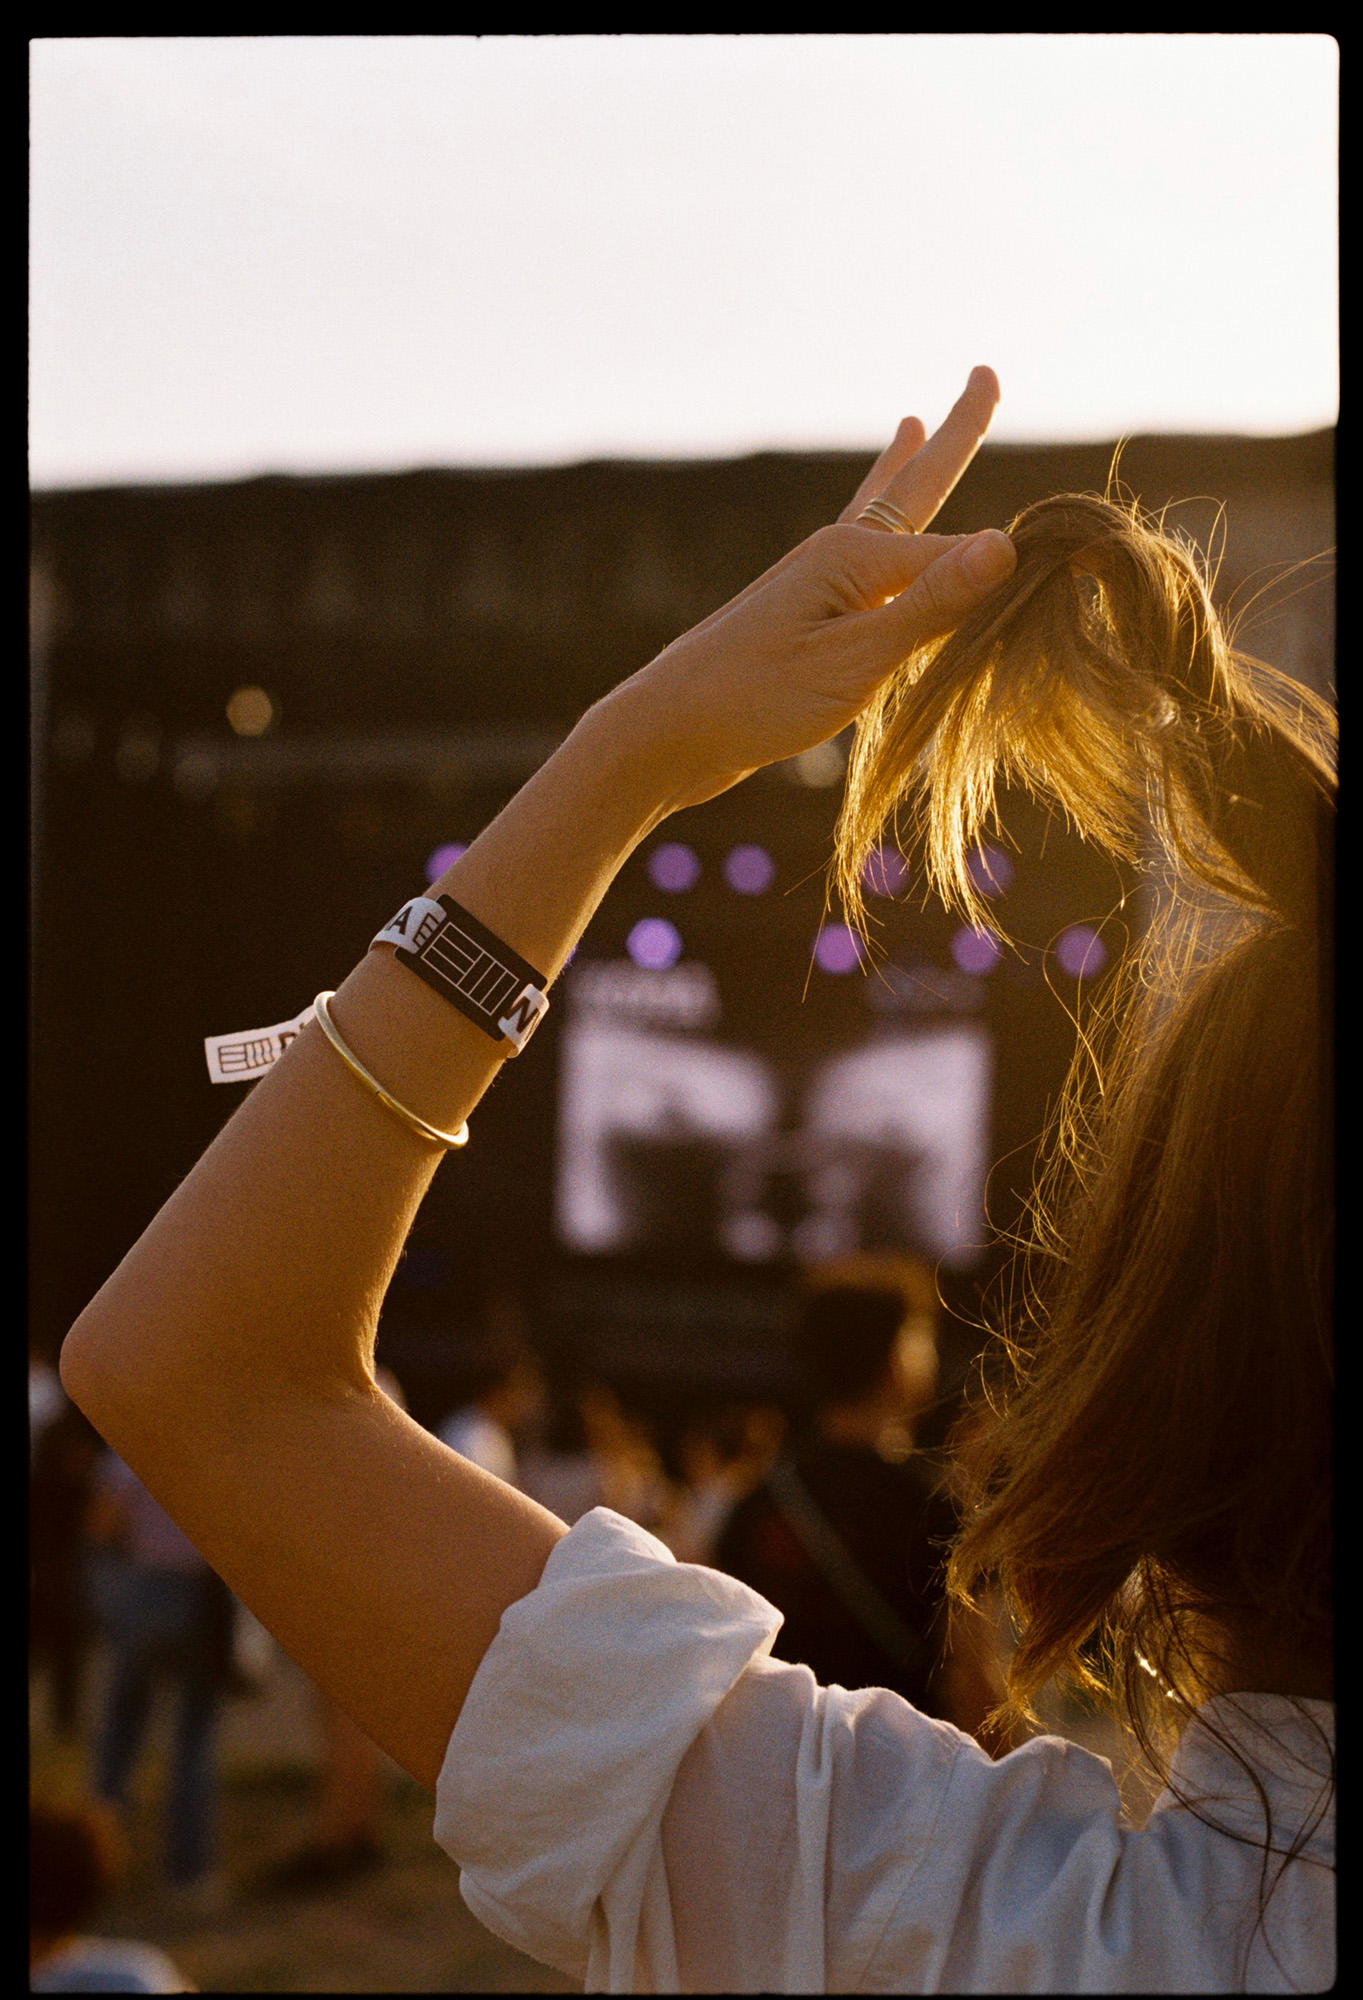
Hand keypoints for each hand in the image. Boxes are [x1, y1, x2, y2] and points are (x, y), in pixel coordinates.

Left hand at [621, 367, 1015, 810]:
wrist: (665, 737)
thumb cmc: (754, 701)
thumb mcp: (853, 662)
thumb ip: (928, 607)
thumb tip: (1007, 543)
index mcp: (852, 557)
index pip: (964, 550)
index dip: (1018, 558)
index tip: (1077, 554)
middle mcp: (833, 557)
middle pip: (909, 486)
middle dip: (952, 436)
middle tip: (984, 375)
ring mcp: (813, 588)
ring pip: (876, 518)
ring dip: (903, 473)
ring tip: (911, 427)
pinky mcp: (799, 625)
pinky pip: (859, 567)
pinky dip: (881, 543)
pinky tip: (874, 552)